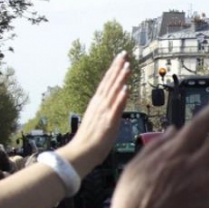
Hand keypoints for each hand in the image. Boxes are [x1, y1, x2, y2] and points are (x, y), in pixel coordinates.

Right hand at [58, 51, 130, 175]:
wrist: (81, 153)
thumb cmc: (91, 140)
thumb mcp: (99, 120)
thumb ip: (106, 109)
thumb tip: (114, 102)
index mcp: (97, 104)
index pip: (107, 83)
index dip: (114, 70)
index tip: (121, 58)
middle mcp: (100, 105)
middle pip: (110, 82)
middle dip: (117, 67)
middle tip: (125, 54)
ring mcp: (104, 112)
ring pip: (113, 91)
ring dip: (120, 78)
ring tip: (127, 65)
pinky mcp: (108, 122)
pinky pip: (115, 108)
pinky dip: (120, 98)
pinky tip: (125, 88)